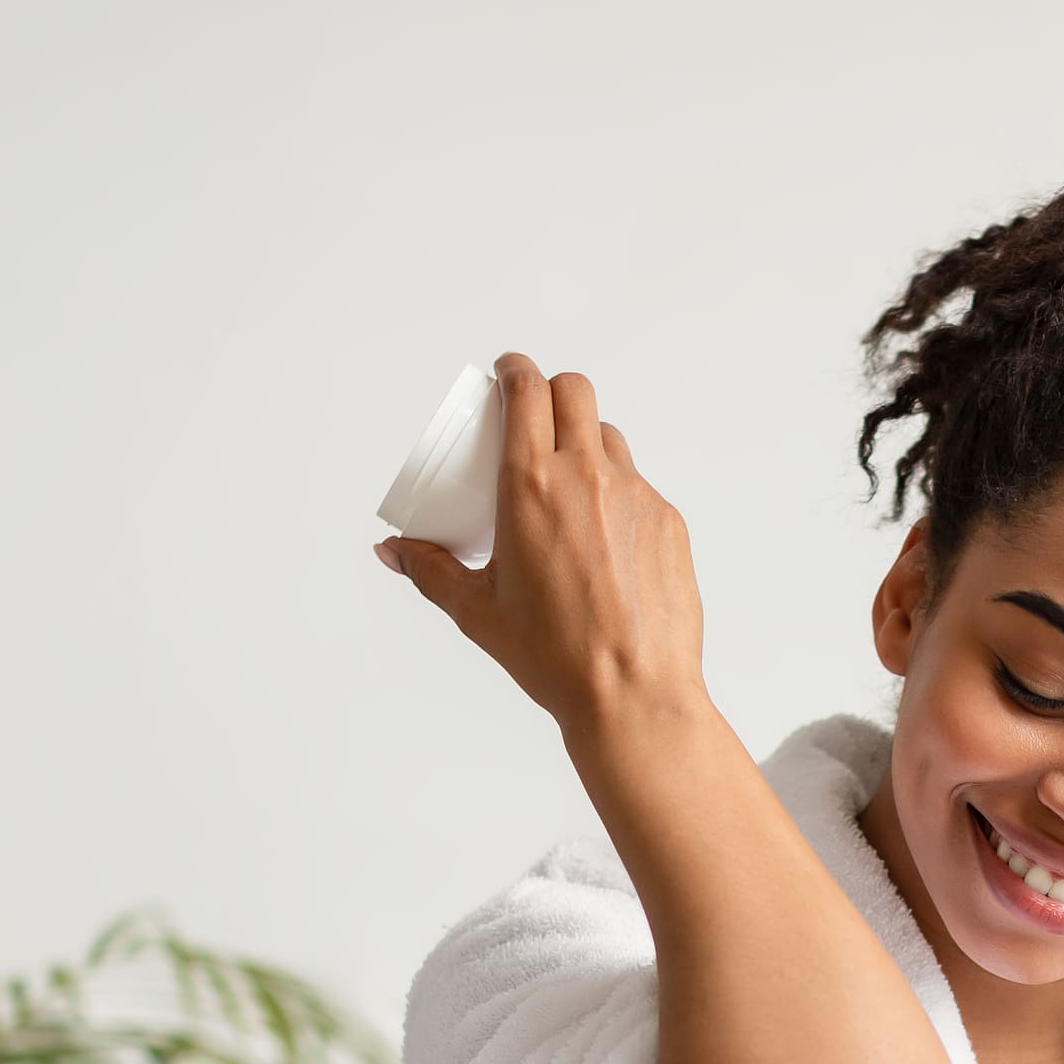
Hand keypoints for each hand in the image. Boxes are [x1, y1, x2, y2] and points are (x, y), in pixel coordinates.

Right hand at [377, 354, 707, 743]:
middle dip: (551, 391)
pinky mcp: (670, 522)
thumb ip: (430, 571)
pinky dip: (618, 493)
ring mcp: (637, 496)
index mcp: (531, 486)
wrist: (633, 692)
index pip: (527, 391)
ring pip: (610, 437)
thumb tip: (393, 551)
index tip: (506, 375)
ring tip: (568, 482)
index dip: (514, 371)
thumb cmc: (554, 656)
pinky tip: (604, 536)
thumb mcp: (477, 610)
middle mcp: (587, 477)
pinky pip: (641, 486)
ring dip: (586, 441)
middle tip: (534, 416)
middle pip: (575, 391)